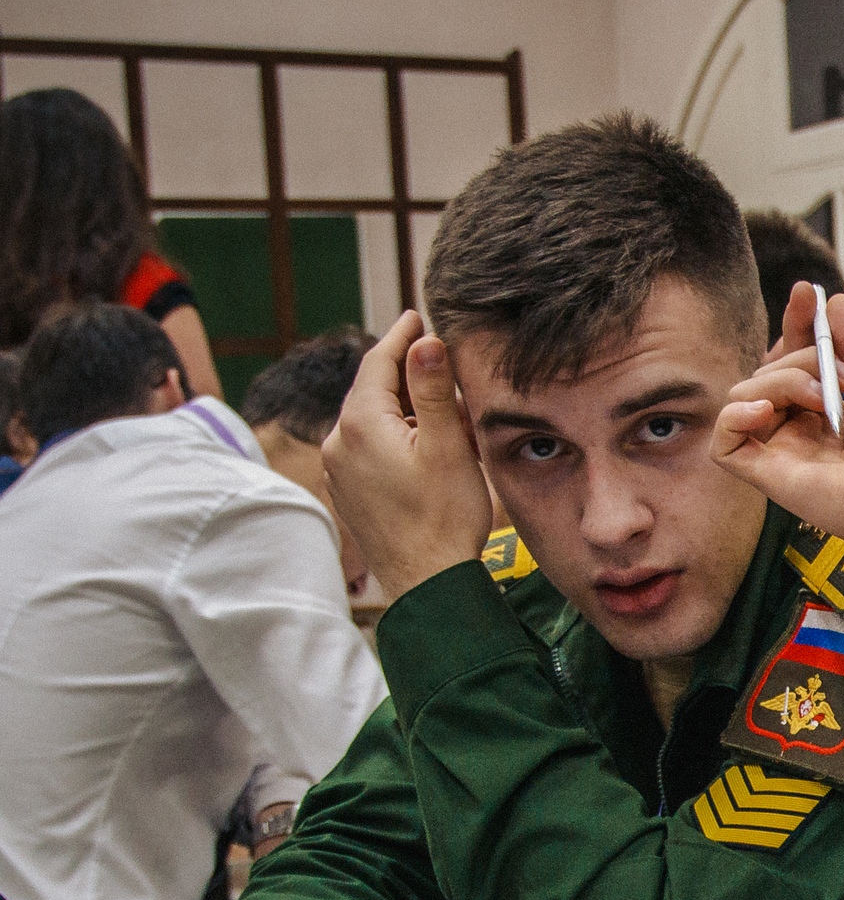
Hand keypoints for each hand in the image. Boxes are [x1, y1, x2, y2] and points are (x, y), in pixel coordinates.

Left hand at [321, 310, 498, 604]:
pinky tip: (422, 448)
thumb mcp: (447, 447)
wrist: (426, 583)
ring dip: (403, 409)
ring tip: (442, 412)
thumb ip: (434, 391)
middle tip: (436, 358)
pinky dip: (393, 436)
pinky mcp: (349, 492)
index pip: (378, 362)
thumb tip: (425, 342)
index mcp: (362, 423)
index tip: (415, 316)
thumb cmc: (443, 517)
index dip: (400, 337)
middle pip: (373, 390)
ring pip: (372, 421)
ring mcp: (341, 469)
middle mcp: (340, 442)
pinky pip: (369, 448)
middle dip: (405, 373)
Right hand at [714, 284, 843, 636]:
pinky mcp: (769, 475)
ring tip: (826, 396)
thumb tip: (834, 303)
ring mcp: (784, 452)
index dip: (796, 326)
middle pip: (770, 370)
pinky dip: (736, 415)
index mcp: (830, 414)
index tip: (808, 293)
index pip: (795, 360)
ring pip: (747, 393)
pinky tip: (766, 407)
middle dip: (798, 352)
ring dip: (782, 378)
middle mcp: (802, 432)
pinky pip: (725, 441)